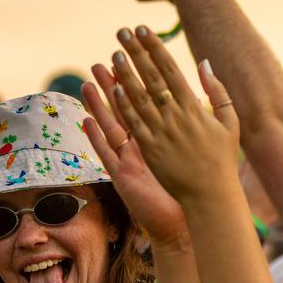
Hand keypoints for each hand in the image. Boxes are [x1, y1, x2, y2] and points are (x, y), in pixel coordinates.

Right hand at [80, 65, 186, 246]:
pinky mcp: (122, 177)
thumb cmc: (191, 189)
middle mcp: (139, 147)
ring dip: (98, 106)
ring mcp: (128, 161)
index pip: (145, 104)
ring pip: (110, 128)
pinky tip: (85, 120)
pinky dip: (96, 138)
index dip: (136, 82)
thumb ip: (192, 124)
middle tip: (101, 62)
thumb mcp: (194, 150)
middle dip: (112, 86)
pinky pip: (107, 154)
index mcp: (157, 138)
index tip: (130, 59)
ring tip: (86, 83)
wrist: (184, 223)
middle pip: (123, 110)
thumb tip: (197, 96)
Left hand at [99, 25, 239, 203]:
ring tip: (113, 53)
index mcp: (195, 107)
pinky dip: (124, 106)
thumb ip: (218, 91)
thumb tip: (204, 63)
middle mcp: (176, 117)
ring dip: (125, 74)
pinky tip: (114, 88)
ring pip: (139, 98)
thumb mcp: (230, 122)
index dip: (154, 48)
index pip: (170, 69)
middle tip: (122, 33)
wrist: (211, 194)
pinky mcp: (150, 150)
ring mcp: (161, 133)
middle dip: (136, 53)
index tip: (142, 30)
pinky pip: (134, 124)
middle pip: (151, 78)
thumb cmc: (221, 158)